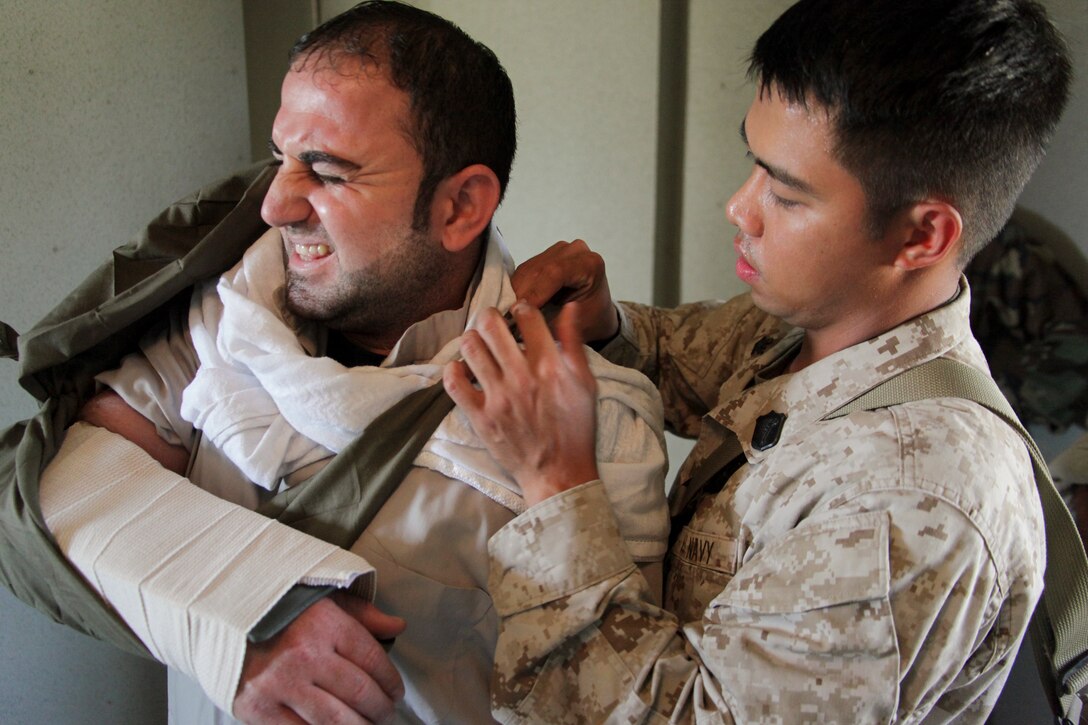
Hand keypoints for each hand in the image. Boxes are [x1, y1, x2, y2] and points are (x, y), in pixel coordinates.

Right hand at [234, 593, 405, 723]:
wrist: (219, 616)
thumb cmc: (279, 608)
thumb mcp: (324, 599)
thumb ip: (363, 615)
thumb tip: (398, 627)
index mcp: (325, 624)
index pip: (372, 659)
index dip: (391, 681)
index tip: (396, 693)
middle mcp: (305, 654)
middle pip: (359, 692)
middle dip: (380, 710)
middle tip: (386, 715)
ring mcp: (280, 683)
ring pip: (335, 720)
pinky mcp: (258, 708)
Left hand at [444, 302, 599, 505]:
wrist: (558, 473)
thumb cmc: (575, 429)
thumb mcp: (585, 384)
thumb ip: (574, 344)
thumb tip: (568, 309)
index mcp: (550, 366)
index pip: (528, 317)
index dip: (522, 307)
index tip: (520, 312)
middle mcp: (522, 377)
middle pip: (492, 326)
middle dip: (490, 316)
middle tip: (492, 322)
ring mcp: (498, 397)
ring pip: (470, 348)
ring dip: (472, 338)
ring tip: (477, 343)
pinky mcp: (480, 417)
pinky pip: (454, 384)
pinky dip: (453, 370)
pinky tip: (461, 368)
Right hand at [511, 239, 618, 344]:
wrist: (596, 315)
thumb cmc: (590, 321)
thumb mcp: (573, 326)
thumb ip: (550, 319)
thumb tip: (520, 317)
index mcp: (589, 264)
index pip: (555, 273)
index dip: (534, 293)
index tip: (519, 313)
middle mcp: (574, 251)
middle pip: (537, 270)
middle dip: (520, 296)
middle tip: (508, 318)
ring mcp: (558, 250)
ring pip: (526, 271)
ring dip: (514, 293)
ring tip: (510, 315)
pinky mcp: (544, 255)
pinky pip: (523, 272)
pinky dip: (515, 289)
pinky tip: (514, 305)